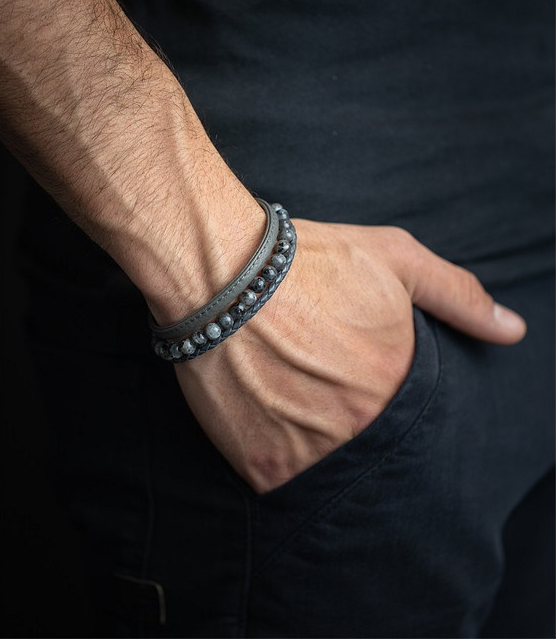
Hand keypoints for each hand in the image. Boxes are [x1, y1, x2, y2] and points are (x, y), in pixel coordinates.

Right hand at [175, 219, 526, 493]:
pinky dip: (276, 451)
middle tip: (313, 376)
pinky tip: (264, 410)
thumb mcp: (396, 259)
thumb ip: (459, 296)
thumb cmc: (310, 261)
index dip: (377, 387)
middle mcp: (361, 427)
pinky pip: (283, 477)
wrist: (222, 274)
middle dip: (346, 413)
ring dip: (311, 435)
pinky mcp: (266, 468)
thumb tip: (513, 331)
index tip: (349, 367)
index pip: (409, 412)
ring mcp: (313, 453)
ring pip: (327, 462)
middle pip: (366, 438)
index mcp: (399, 384)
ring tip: (286, 389)